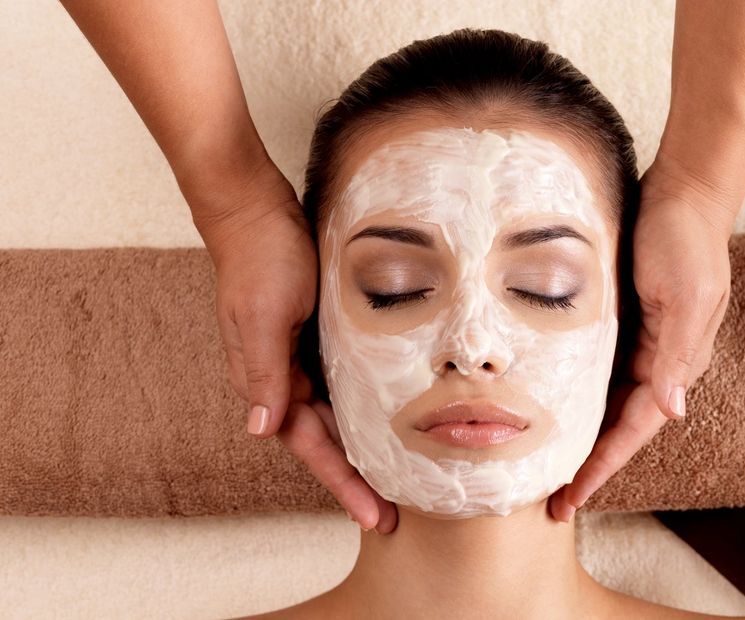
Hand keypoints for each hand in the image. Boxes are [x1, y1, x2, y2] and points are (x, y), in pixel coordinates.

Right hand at [191, 162, 396, 532]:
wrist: (254, 207)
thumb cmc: (260, 257)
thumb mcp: (264, 313)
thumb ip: (264, 371)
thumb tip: (261, 430)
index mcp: (267, 379)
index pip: (310, 445)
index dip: (342, 481)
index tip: (373, 515)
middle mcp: (283, 377)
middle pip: (326, 441)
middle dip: (356, 479)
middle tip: (392, 516)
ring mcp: (299, 358)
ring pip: (337, 417)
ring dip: (363, 449)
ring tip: (398, 480)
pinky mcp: (318, 337)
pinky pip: (343, 385)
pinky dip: (364, 409)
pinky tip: (390, 419)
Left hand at [549, 154, 735, 521]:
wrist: (684, 188)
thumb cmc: (686, 238)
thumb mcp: (685, 295)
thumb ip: (675, 353)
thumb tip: (672, 411)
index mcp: (677, 360)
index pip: (635, 428)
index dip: (603, 465)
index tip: (572, 498)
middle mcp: (659, 359)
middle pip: (617, 424)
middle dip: (587, 462)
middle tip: (549, 499)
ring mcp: (641, 340)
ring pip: (604, 400)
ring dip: (577, 431)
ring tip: (541, 463)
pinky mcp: (622, 318)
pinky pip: (595, 367)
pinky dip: (572, 390)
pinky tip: (544, 402)